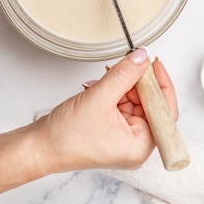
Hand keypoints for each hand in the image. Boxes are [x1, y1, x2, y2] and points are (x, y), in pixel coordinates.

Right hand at [0, 49, 178, 203]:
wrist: (38, 146)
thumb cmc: (66, 137)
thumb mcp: (100, 97)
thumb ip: (124, 75)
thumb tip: (142, 58)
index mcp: (140, 146)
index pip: (165, 111)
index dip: (162, 84)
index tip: (154, 63)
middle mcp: (135, 144)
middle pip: (150, 104)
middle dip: (138, 82)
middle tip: (129, 62)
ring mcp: (123, 137)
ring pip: (135, 101)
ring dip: (123, 85)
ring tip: (108, 75)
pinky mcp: (112, 130)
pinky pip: (121, 105)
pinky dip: (114, 91)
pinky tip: (100, 84)